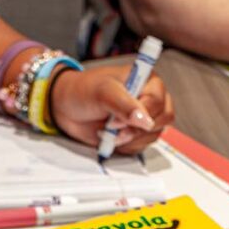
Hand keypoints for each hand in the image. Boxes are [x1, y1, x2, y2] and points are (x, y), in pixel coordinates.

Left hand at [48, 64, 174, 154]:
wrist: (65, 107)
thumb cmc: (84, 91)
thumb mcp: (103, 92)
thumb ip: (124, 105)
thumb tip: (144, 122)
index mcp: (148, 81)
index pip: (159, 102)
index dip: (140, 115)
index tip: (115, 120)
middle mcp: (150, 99)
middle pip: (162, 120)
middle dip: (136, 130)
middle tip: (112, 128)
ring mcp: (143, 118)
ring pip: (152, 136)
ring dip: (129, 139)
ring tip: (107, 131)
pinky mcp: (134, 134)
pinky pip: (141, 147)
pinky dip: (125, 147)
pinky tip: (110, 138)